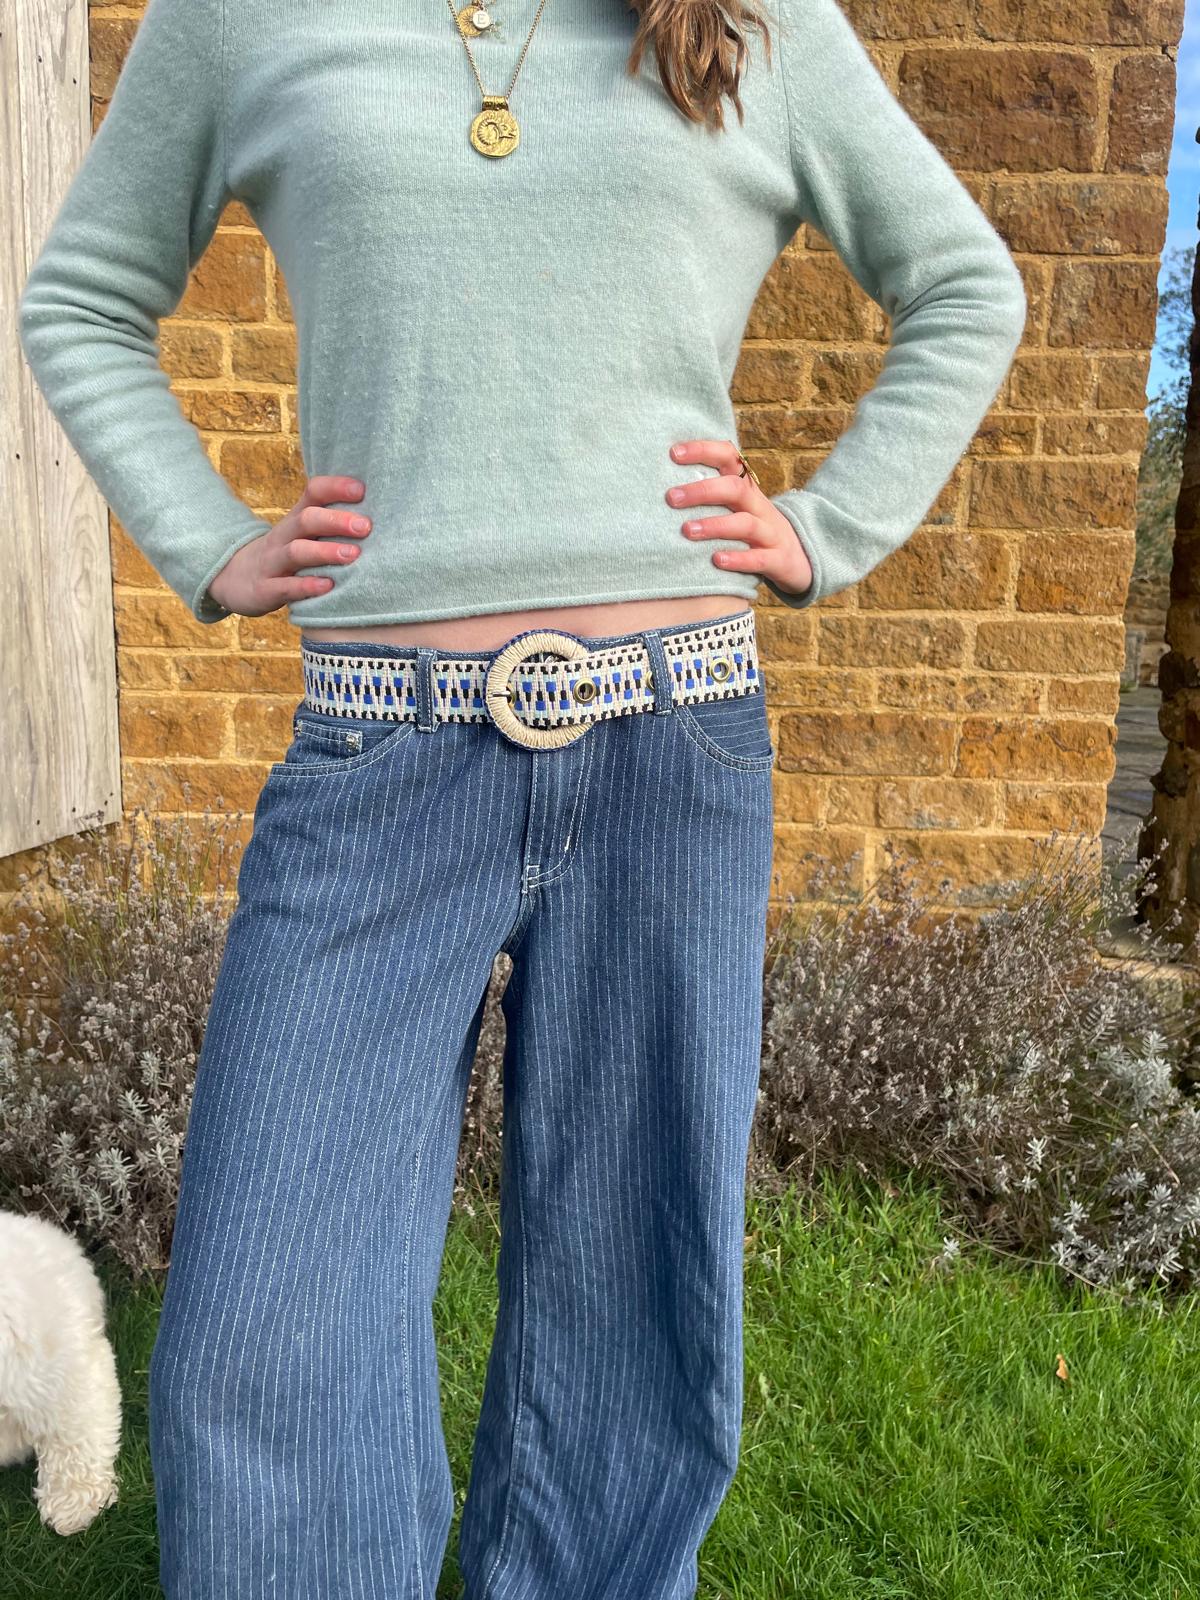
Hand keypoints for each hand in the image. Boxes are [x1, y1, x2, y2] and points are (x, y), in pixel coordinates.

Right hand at [206, 476, 372, 616]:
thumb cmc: (285, 556)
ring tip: (353, 554)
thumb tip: (378, 518)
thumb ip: (331, 526)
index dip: (335, 487)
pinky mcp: (265, 590)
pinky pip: (285, 587)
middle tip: (365, 526)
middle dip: (336, 521)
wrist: (234, 578)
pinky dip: (306, 586)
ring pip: (297, 552)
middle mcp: (283, 537)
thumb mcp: (302, 536)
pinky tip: (328, 587)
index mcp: (296, 520)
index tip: (362, 490)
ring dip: (325, 552)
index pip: (313, 493)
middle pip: (306, 520)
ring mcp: (272, 563)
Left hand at [666, 439, 813, 599]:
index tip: (673, 453)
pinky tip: (716, 560)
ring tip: (687, 530)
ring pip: (745, 523)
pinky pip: (759, 558)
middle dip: (702, 491)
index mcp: (746, 489)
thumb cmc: (754, 530)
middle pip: (735, 489)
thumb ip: (710, 494)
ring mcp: (770, 533)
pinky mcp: (777, 559)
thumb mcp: (738, 507)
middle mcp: (759, 506)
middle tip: (671, 498)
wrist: (800, 558)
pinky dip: (738, 558)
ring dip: (714, 526)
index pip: (729, 457)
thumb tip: (663, 487)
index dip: (703, 450)